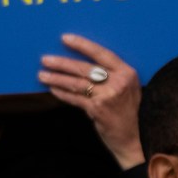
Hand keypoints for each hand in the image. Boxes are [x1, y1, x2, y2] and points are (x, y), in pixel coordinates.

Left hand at [39, 34, 142, 167]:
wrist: (135, 138)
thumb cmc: (129, 112)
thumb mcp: (129, 89)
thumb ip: (113, 76)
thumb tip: (83, 66)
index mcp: (127, 73)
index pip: (101, 54)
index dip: (82, 45)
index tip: (65, 39)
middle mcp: (119, 82)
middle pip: (85, 68)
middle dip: (62, 63)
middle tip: (45, 59)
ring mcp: (108, 96)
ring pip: (77, 83)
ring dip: (57, 78)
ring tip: (42, 75)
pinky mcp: (98, 110)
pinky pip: (75, 98)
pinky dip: (62, 94)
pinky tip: (52, 90)